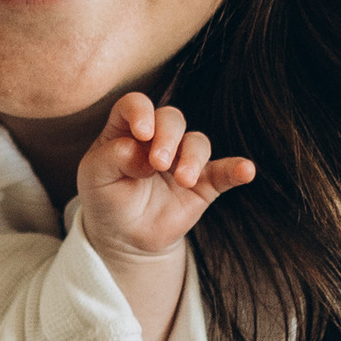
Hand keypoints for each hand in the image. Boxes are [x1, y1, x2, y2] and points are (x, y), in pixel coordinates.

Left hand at [77, 94, 253, 263]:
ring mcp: (182, 159)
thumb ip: (111, 158)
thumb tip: (140, 151)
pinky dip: (237, 169)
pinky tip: (246, 171)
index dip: (140, 111)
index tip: (141, 133)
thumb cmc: (106, 198)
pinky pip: (225, 171)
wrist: (125, 236)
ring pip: (197, 142)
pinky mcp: (204, 183)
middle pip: (171, 118)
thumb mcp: (95, 178)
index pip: (135, 104)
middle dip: (168, 136)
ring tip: (183, 180)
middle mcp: (158, 138)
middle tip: (158, 164)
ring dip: (192, 157)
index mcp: (127, 129)